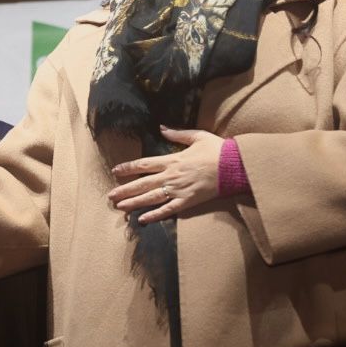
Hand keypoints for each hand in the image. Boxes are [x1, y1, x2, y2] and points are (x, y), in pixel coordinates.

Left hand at [108, 126, 222, 224]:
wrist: (235, 166)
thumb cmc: (218, 150)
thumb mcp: (197, 136)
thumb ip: (177, 133)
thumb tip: (162, 127)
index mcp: (172, 159)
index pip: (144, 164)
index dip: (128, 167)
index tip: (115, 171)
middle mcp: (171, 175)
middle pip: (142, 183)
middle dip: (125, 190)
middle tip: (110, 196)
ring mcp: (179, 189)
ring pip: (151, 197)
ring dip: (134, 203)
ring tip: (120, 208)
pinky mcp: (188, 201)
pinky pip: (168, 210)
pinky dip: (155, 215)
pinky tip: (143, 219)